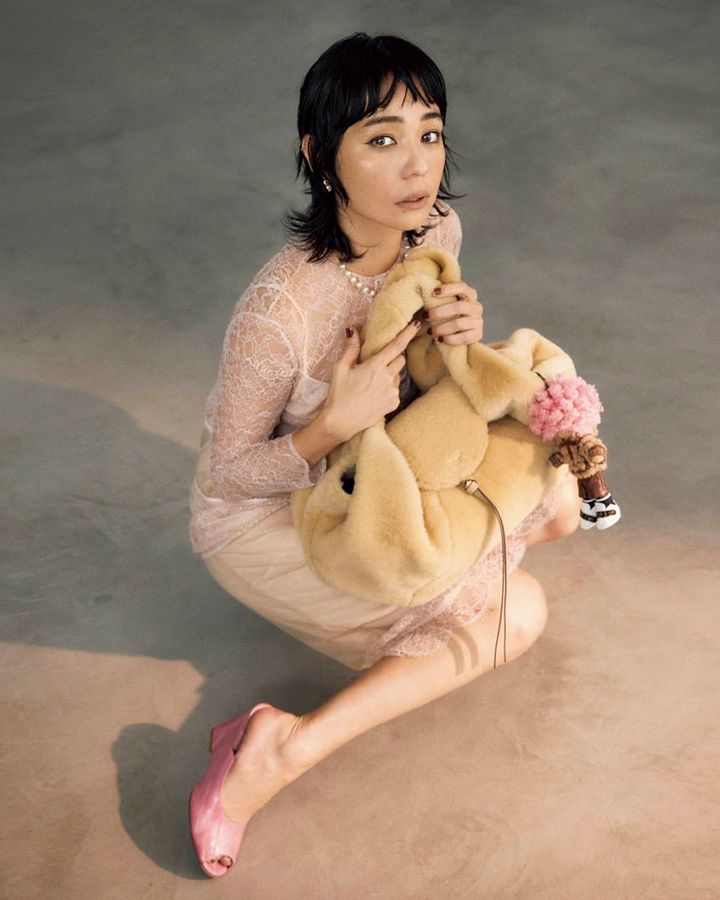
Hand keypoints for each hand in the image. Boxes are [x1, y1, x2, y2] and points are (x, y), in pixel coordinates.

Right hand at [321, 319, 422, 440]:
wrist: (341, 422)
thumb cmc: (339, 394)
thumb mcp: (340, 369)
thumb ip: (350, 349)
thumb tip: (352, 330)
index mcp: (375, 366)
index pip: (396, 346)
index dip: (408, 334)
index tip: (416, 324)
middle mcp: (387, 378)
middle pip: (400, 360)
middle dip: (393, 357)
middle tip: (379, 363)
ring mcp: (392, 392)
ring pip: (398, 376)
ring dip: (390, 374)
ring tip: (372, 383)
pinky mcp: (394, 403)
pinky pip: (396, 390)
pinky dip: (389, 389)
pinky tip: (375, 394)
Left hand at [426, 282, 483, 344]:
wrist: (460, 333)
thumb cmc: (448, 315)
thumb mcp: (446, 303)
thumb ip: (438, 297)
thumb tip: (420, 291)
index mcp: (470, 294)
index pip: (461, 287)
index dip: (448, 289)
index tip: (433, 292)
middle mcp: (476, 306)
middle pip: (459, 307)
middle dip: (439, 312)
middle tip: (425, 316)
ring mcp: (478, 321)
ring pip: (459, 323)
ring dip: (442, 328)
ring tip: (430, 331)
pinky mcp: (478, 334)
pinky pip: (464, 337)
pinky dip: (450, 339)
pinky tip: (440, 339)